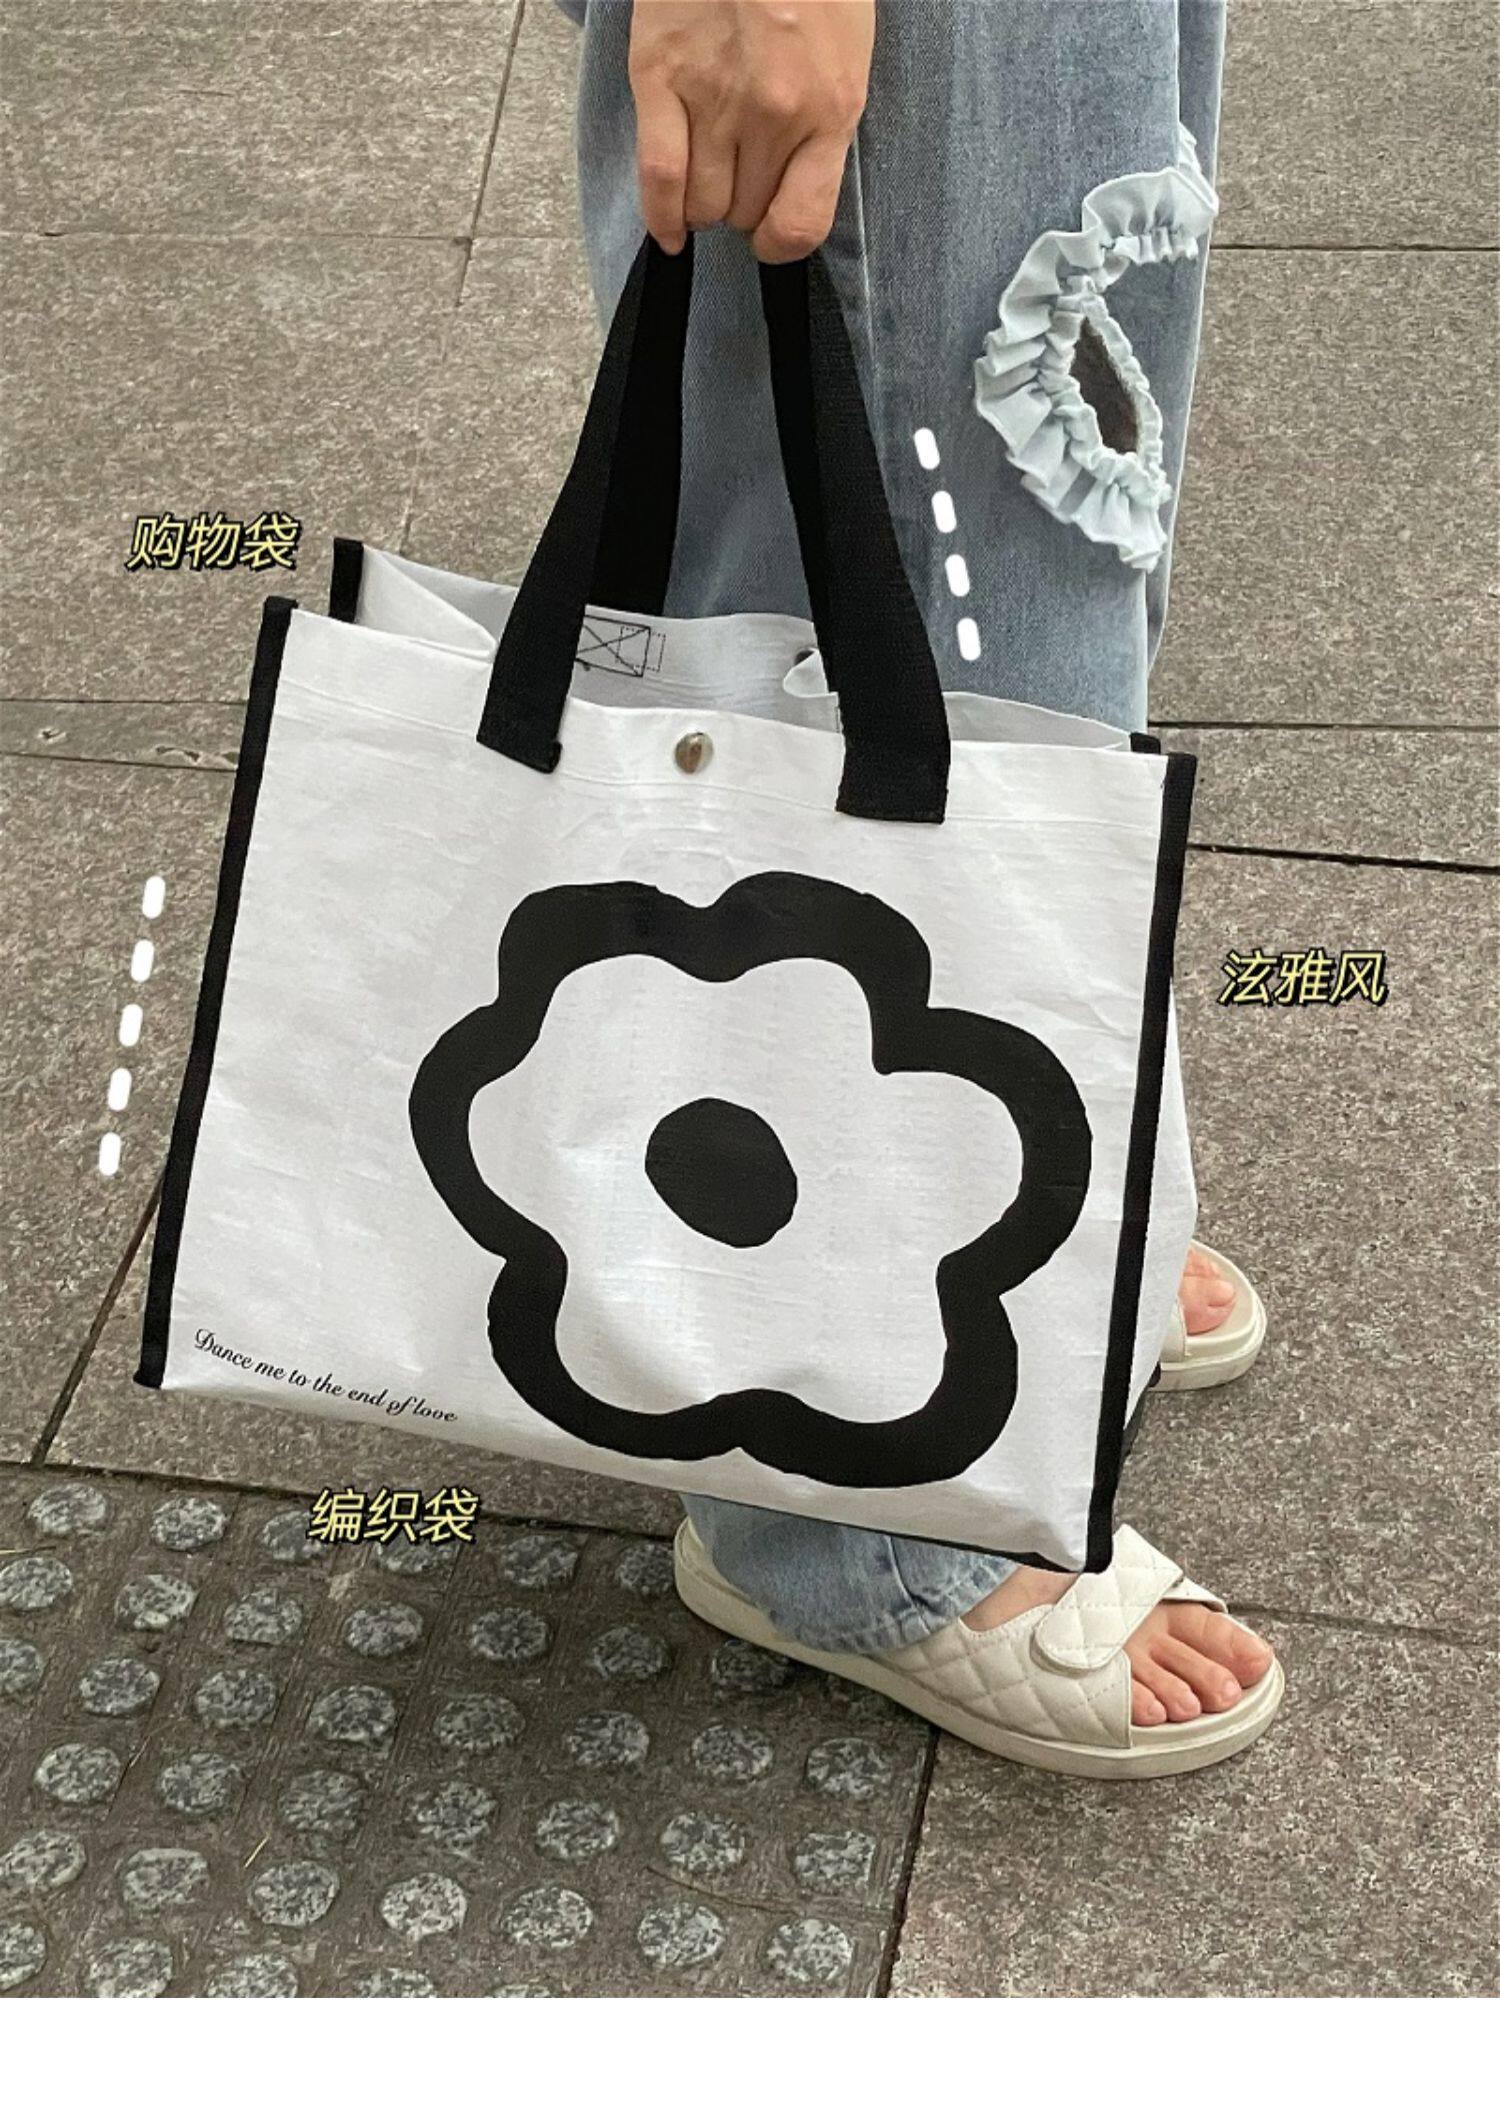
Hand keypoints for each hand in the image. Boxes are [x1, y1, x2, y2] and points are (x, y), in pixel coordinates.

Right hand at [628, 0, 874, 262]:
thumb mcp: (846, 49)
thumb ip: (826, 120)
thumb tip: (794, 181)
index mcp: (830, 108)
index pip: (801, 225)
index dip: (781, 242)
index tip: (771, 234)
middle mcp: (774, 116)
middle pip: (747, 214)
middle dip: (743, 205)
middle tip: (739, 173)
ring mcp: (714, 100)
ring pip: (703, 205)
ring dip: (703, 203)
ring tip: (707, 171)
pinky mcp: (661, 80)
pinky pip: (658, 178)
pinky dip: (660, 216)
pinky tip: (668, 230)